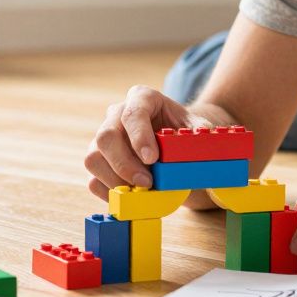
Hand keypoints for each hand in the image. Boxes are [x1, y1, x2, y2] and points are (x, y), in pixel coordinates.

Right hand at [84, 85, 212, 199]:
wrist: (171, 138)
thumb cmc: (180, 129)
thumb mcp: (193, 125)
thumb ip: (199, 131)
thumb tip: (203, 138)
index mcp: (141, 99)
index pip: (133, 114)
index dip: (139, 137)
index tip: (152, 159)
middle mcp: (116, 115)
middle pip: (105, 137)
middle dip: (124, 164)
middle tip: (147, 183)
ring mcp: (102, 138)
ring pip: (93, 158)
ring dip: (115, 180)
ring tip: (141, 192)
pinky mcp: (99, 161)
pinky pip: (92, 179)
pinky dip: (110, 193)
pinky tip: (130, 197)